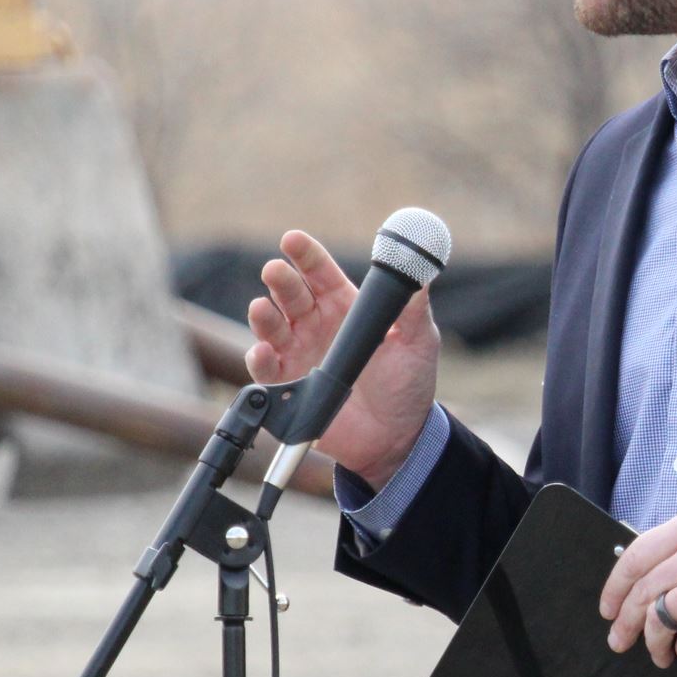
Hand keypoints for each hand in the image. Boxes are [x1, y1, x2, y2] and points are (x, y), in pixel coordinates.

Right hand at [244, 229, 439, 484]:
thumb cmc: (408, 383)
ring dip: (263, 315)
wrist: (398, 436)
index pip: (319, 272)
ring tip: (262, 308)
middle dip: (280, 280)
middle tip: (275, 270)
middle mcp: (315, 324)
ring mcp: (297, 354)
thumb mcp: (418, 341)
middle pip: (290, 294)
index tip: (292, 240)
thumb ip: (413, 308)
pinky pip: (265, 369)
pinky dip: (258, 359)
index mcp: (344, 305)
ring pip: (270, 326)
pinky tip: (262, 351)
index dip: (305, 255)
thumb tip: (417, 271)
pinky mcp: (287, 388)